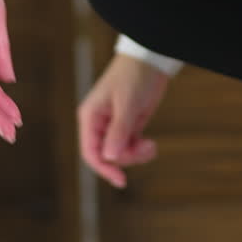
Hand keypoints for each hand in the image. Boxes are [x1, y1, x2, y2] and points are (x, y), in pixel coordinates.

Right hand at [78, 53, 170, 187]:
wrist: (150, 61)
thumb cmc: (134, 77)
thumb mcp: (127, 104)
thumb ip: (118, 132)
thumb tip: (110, 158)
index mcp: (90, 117)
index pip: (90, 152)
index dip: (103, 168)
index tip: (121, 180)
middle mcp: (99, 124)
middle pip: (107, 156)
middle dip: (127, 158)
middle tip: (146, 148)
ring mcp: (113, 127)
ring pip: (120, 154)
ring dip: (136, 155)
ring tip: (151, 145)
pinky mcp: (127, 126)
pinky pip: (130, 148)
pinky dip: (141, 150)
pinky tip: (150, 144)